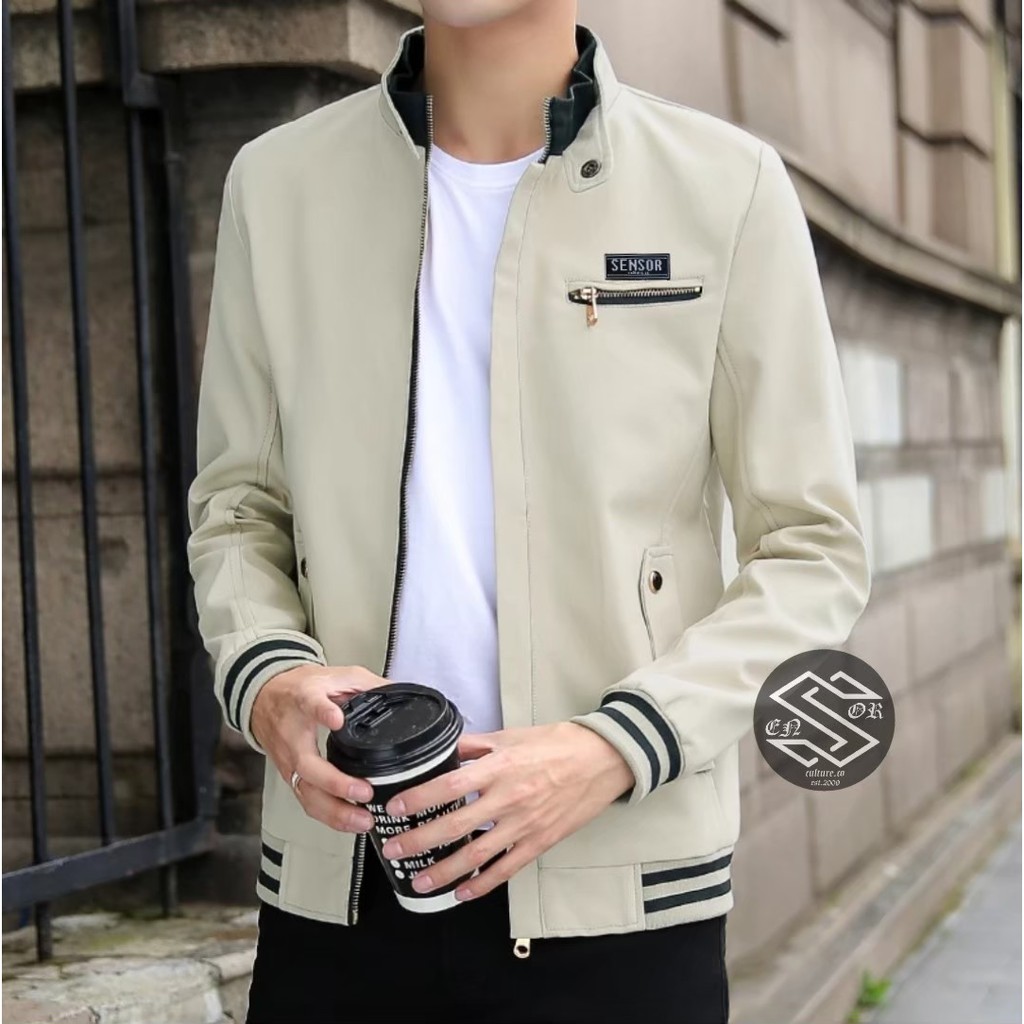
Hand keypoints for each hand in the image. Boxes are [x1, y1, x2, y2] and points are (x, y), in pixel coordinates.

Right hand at [251, 664, 387, 834]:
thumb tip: (400, 692)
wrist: (264, 697)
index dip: (322, 712)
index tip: (335, 719)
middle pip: (307, 763)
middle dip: (335, 782)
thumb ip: (367, 683)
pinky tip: (351, 822)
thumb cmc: (301, 687)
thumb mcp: (337, 674)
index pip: (311, 704)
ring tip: (363, 819)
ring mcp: (288, 759)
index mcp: (305, 699)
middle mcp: (293, 733)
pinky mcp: (290, 776)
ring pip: (305, 791)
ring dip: (334, 810)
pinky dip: (329, 816)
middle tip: (364, 791)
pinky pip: (307, 800)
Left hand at [379, 722, 633, 899]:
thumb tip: (445, 748)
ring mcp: (525, 824)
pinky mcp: (540, 842)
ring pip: (477, 855)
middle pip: (456, 826)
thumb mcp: (512, 735)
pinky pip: (506, 868)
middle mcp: (509, 798)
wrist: (602, 760)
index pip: (450, 785)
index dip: (420, 798)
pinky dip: (482, 884)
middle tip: (394, 849)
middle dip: (420, 840)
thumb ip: (476, 744)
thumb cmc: (557, 743)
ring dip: (444, 871)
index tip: (395, 806)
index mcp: (500, 767)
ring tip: (419, 881)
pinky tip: (462, 892)